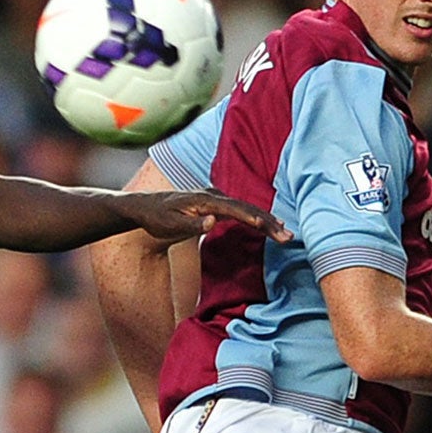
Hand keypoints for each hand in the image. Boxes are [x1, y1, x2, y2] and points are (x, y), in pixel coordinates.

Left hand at [119, 189, 289, 248]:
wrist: (145, 207)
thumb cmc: (156, 218)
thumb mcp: (169, 225)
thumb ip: (191, 225)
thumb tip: (212, 222)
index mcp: (205, 199)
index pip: (236, 210)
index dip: (254, 219)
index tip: (270, 229)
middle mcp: (214, 195)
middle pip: (247, 208)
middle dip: (269, 222)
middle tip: (287, 237)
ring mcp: (216, 198)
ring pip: (247, 209)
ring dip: (267, 221)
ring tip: (285, 234)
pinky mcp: (216, 204)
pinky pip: (241, 211)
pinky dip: (256, 218)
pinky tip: (269, 226)